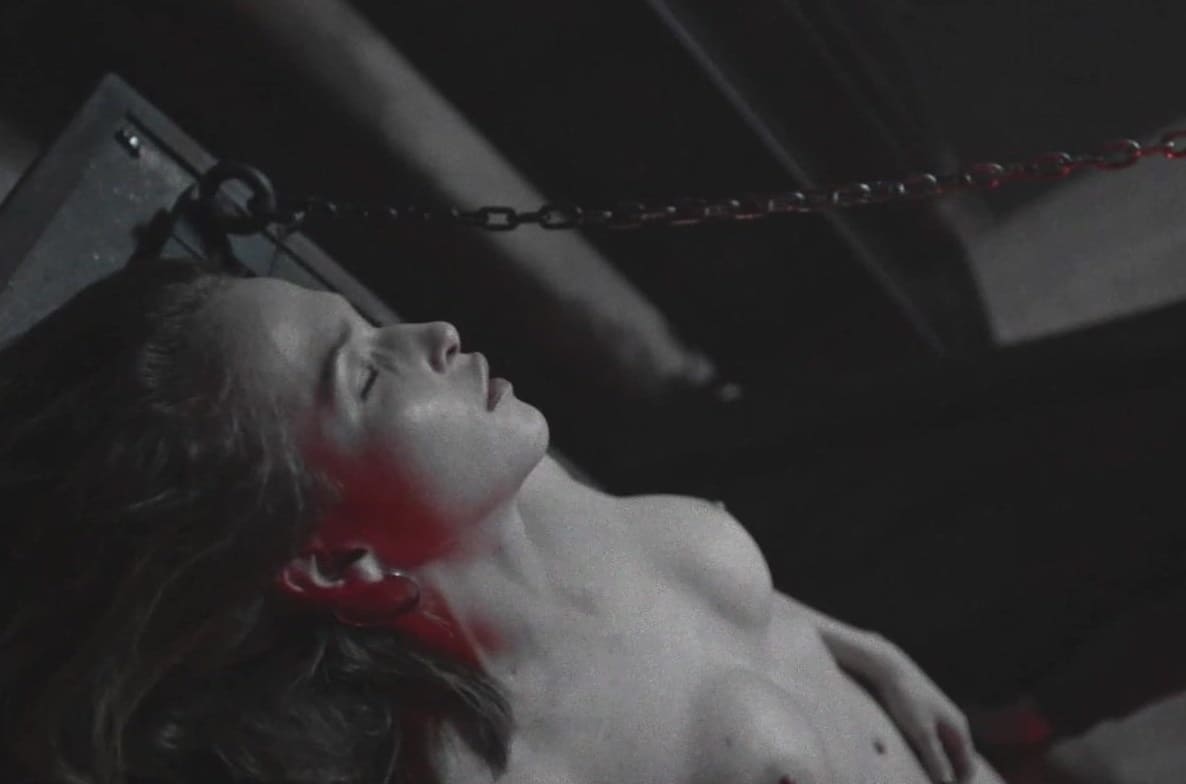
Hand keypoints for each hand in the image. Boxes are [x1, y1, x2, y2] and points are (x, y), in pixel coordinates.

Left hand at [873, 649, 974, 783]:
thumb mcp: (921, 732)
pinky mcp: (923, 714)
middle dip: (947, 776)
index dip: (958, 783)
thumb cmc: (905, 698)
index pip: (968, 766)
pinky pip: (930, 741)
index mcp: (958, 728)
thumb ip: (935, 759)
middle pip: (957, 760)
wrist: (888, 668)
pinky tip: (910, 757)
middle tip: (926, 782)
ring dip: (935, 765)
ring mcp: (939, 718)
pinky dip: (925, 753)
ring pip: (943, 751)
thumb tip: (947, 783)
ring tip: (918, 775)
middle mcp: (953, 723)